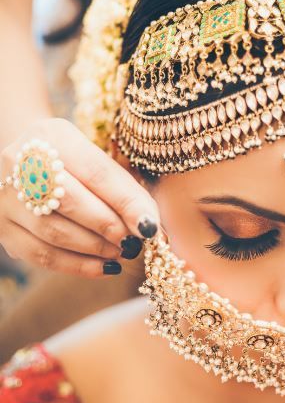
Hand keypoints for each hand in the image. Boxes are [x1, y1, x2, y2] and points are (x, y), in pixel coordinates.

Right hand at [0, 118, 159, 275]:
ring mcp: (7, 195)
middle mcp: (22, 161)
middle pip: (70, 201)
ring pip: (53, 231)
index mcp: (54, 135)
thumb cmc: (76, 165)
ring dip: (95, 248)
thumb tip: (151, 228)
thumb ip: (125, 190)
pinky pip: (40, 255)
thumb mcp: (98, 161)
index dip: (126, 203)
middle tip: (134, 243)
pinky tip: (104, 267)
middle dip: (108, 227)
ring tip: (121, 253)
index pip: (95, 172)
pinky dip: (77, 265)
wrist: (28, 163)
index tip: (150, 227)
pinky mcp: (2, 226)